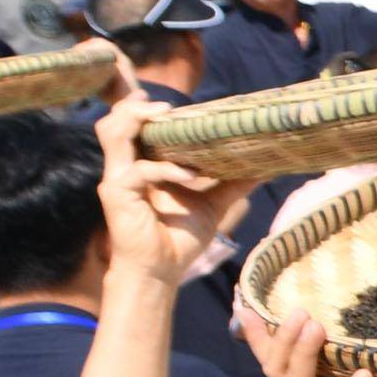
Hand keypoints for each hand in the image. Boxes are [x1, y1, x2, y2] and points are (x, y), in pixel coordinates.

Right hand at [95, 105, 242, 285]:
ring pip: (112, 133)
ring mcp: (118, 180)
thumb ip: (232, 184)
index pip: (129, 125)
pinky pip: (138, 171)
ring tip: (166, 119)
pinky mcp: (118, 195)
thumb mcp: (212, 205)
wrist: (162, 272)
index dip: (141, 107)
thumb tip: (264, 168)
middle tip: (166, 107)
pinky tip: (189, 175)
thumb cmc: (180, 239)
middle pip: (113, 121)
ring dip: (138, 121)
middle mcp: (125, 167)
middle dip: (135, 106)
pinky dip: (164, 168)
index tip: (169, 103)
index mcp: (141, 164)